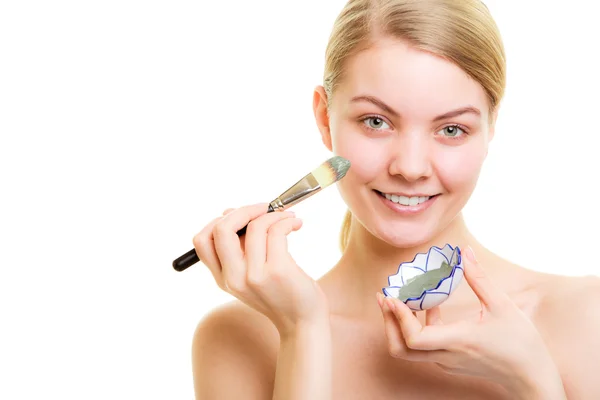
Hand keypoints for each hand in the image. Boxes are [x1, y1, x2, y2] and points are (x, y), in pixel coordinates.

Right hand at [193, 203, 328, 335]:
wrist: (303, 324)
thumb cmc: (281, 294)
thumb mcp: (252, 274)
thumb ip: (240, 248)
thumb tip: (228, 212)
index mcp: (223, 279)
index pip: (201, 241)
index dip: (219, 221)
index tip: (242, 217)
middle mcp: (233, 278)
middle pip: (222, 229)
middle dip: (244, 210)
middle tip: (264, 208)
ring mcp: (254, 276)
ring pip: (254, 226)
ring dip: (274, 213)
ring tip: (288, 217)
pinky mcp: (277, 271)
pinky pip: (276, 231)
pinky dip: (286, 221)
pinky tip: (295, 224)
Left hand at [377, 246, 563, 395]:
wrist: (532, 378)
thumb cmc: (522, 344)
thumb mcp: (502, 306)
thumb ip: (479, 278)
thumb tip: (464, 251)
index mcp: (458, 341)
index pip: (414, 338)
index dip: (399, 318)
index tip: (392, 296)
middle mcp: (446, 356)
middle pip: (401, 348)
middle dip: (388, 322)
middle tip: (385, 297)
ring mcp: (446, 362)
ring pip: (409, 349)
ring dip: (400, 324)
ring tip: (400, 298)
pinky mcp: (450, 362)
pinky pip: (424, 347)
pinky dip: (418, 327)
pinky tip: (431, 307)